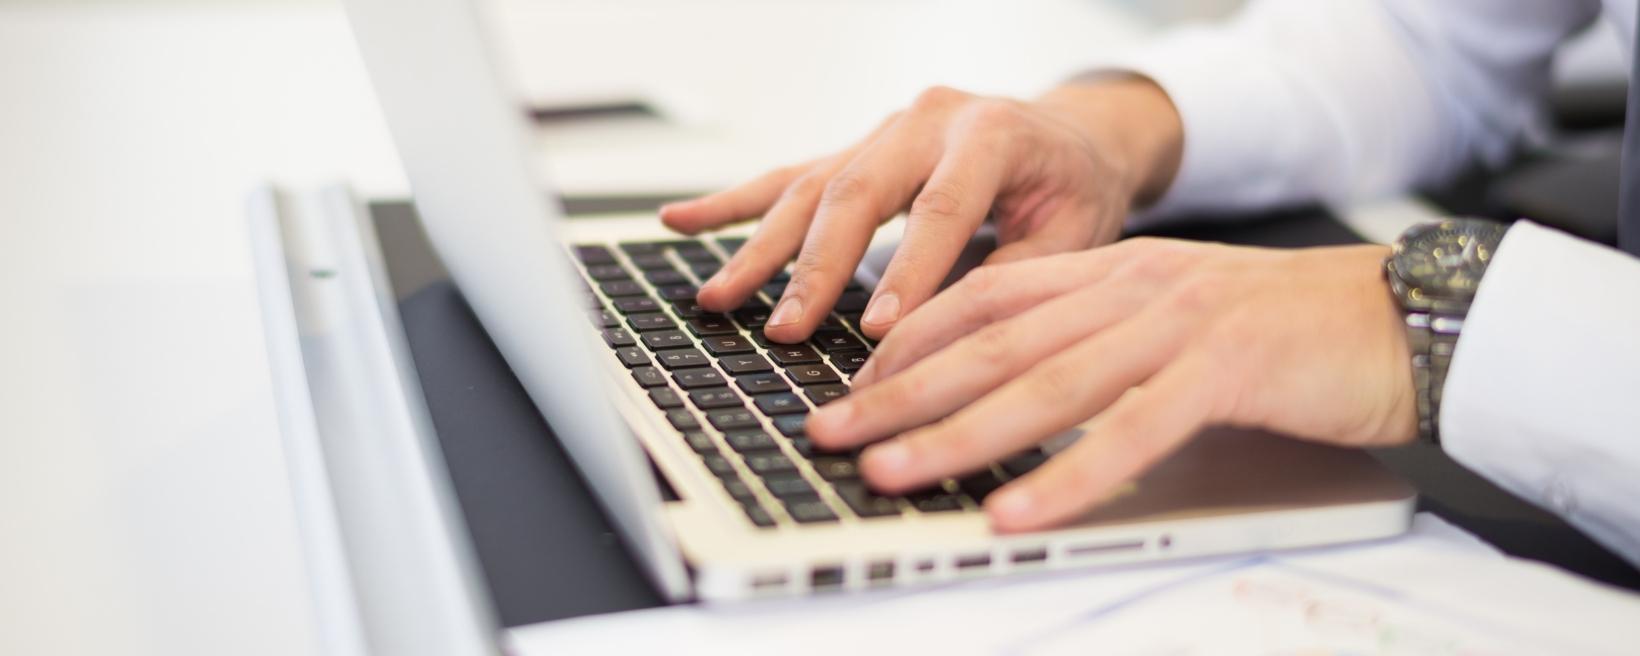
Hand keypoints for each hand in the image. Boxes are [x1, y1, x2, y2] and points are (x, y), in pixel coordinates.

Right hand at [659, 79, 1182, 342]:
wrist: (1075, 137)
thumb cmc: (1077, 189)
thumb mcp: (1075, 238)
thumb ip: (1011, 280)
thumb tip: (943, 343)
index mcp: (991, 133)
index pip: (940, 207)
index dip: (908, 273)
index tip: (874, 333)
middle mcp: (928, 118)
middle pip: (857, 192)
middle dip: (815, 268)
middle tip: (784, 328)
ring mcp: (885, 129)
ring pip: (811, 187)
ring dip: (760, 248)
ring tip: (717, 297)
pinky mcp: (857, 147)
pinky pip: (789, 175)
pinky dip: (734, 203)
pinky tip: (680, 220)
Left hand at [805, 239, 1418, 531]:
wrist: (1396, 317)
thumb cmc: (1278, 333)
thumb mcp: (1167, 318)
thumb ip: (1091, 340)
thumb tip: (1008, 392)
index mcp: (1109, 270)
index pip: (982, 299)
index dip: (909, 341)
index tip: (852, 384)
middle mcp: (1129, 288)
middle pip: (990, 344)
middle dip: (900, 393)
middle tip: (832, 433)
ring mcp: (1175, 325)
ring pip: (1044, 384)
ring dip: (957, 434)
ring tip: (891, 472)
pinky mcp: (1226, 371)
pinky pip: (1131, 430)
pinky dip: (1066, 476)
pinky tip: (1015, 510)